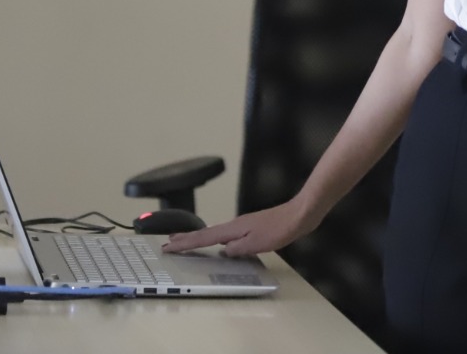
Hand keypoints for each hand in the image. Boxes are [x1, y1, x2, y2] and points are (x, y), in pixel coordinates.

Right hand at [161, 198, 317, 257]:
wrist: (299, 215)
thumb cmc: (279, 229)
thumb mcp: (255, 244)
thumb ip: (236, 249)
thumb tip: (223, 251)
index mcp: (232, 229)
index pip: (203, 238)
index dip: (185, 243)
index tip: (168, 246)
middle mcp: (234, 225)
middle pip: (205, 233)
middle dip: (186, 239)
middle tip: (168, 242)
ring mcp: (242, 225)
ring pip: (214, 233)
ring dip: (198, 238)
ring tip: (185, 242)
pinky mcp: (251, 227)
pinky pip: (225, 234)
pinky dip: (214, 238)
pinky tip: (217, 243)